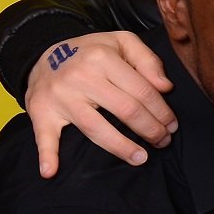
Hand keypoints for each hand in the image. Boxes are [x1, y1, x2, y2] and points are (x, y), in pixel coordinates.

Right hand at [24, 31, 175, 177]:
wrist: (43, 53)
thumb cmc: (91, 53)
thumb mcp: (121, 42)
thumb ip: (148, 60)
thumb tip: (165, 87)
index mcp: (102, 58)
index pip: (143, 91)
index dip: (162, 112)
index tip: (172, 125)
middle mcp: (80, 77)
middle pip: (125, 111)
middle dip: (151, 130)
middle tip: (163, 141)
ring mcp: (60, 96)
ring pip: (96, 128)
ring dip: (122, 147)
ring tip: (141, 158)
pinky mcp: (41, 111)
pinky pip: (44, 136)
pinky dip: (46, 155)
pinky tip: (50, 171)